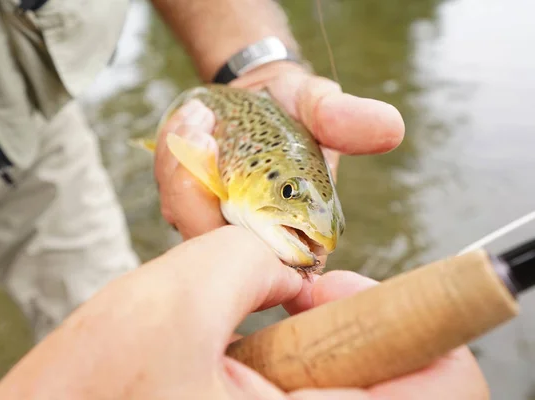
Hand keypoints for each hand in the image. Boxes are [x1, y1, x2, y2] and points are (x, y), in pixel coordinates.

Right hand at [0, 226, 487, 399]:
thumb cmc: (85, 394)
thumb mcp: (173, 299)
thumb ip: (252, 251)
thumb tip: (292, 254)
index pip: (446, 385)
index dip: (402, 317)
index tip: (326, 290)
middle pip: (407, 390)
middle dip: (350, 328)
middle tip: (289, 301)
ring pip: (358, 397)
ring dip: (318, 350)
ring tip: (249, 338)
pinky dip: (298, 374)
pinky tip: (243, 360)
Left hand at [155, 62, 404, 239]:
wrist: (263, 94)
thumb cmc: (297, 109)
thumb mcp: (322, 108)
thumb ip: (346, 121)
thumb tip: (391, 128)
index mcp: (294, 236)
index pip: (269, 268)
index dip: (246, 246)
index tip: (234, 190)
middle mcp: (253, 239)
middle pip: (214, 250)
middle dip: (197, 191)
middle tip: (204, 131)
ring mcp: (218, 224)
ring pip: (185, 218)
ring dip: (181, 166)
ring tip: (200, 116)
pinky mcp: (190, 205)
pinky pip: (171, 192)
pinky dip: (172, 156)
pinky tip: (190, 119)